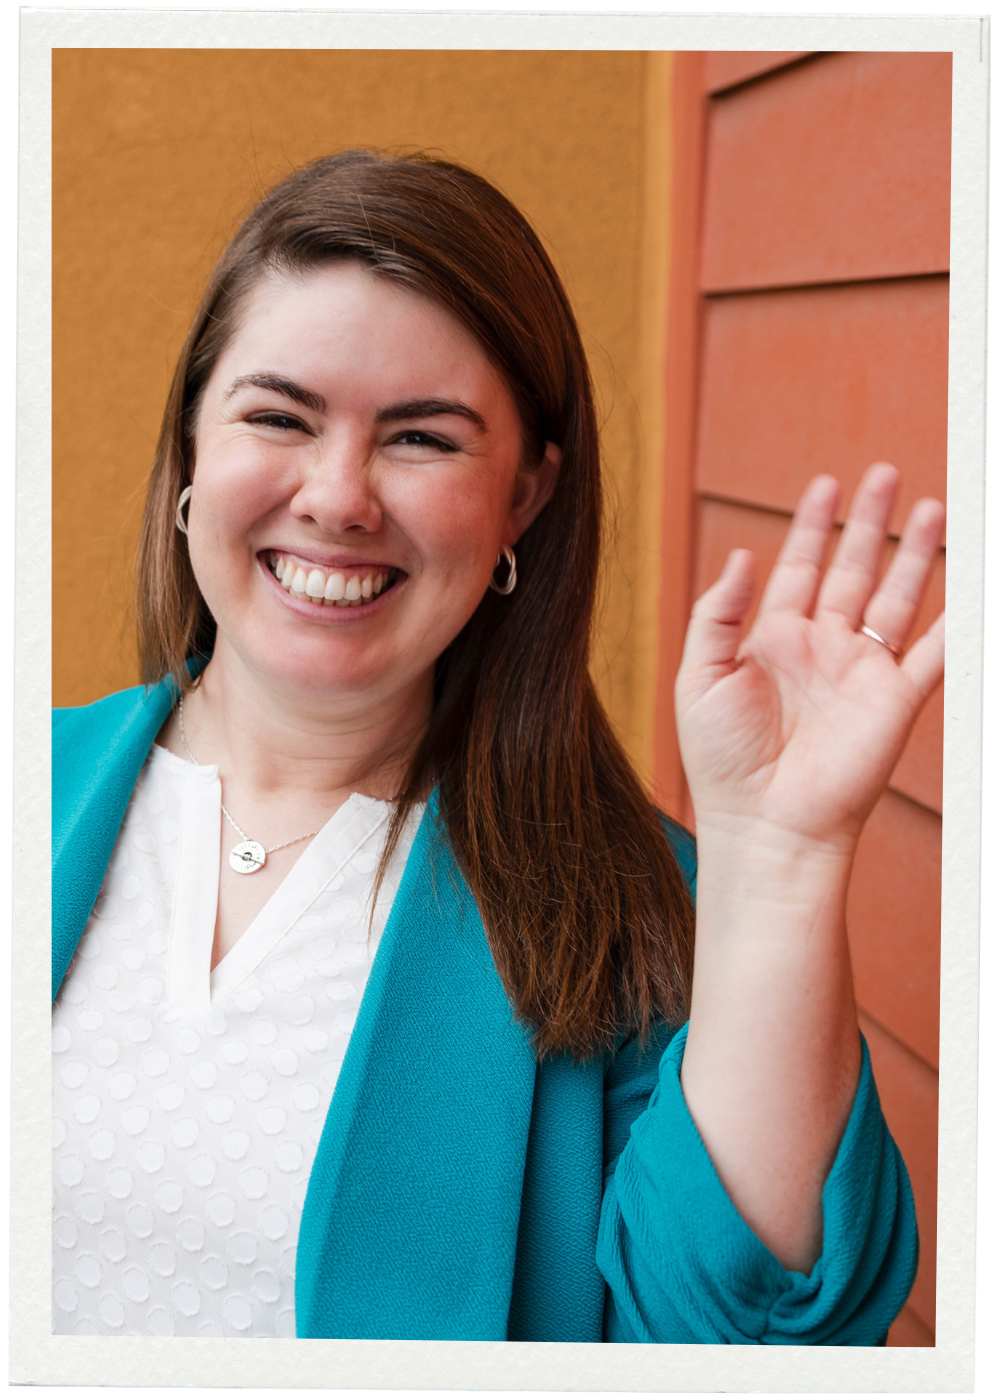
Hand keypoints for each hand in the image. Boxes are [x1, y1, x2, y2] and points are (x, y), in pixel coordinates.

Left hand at [675, 464, 943, 853]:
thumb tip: (742, 554)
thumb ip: (717, 613)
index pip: (798, 567)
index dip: (813, 526)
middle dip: (868, 522)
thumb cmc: (722, 761)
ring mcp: (860, 673)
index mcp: (772, 640)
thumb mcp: (699, 677)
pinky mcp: (894, 701)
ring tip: (931, 508)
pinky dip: (954, 622)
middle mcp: (820, 649)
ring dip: (914, 555)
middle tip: (885, 475)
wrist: (764, 824)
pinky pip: (933, 653)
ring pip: (895, 598)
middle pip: (851, 570)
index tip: (827, 484)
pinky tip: (967, 586)